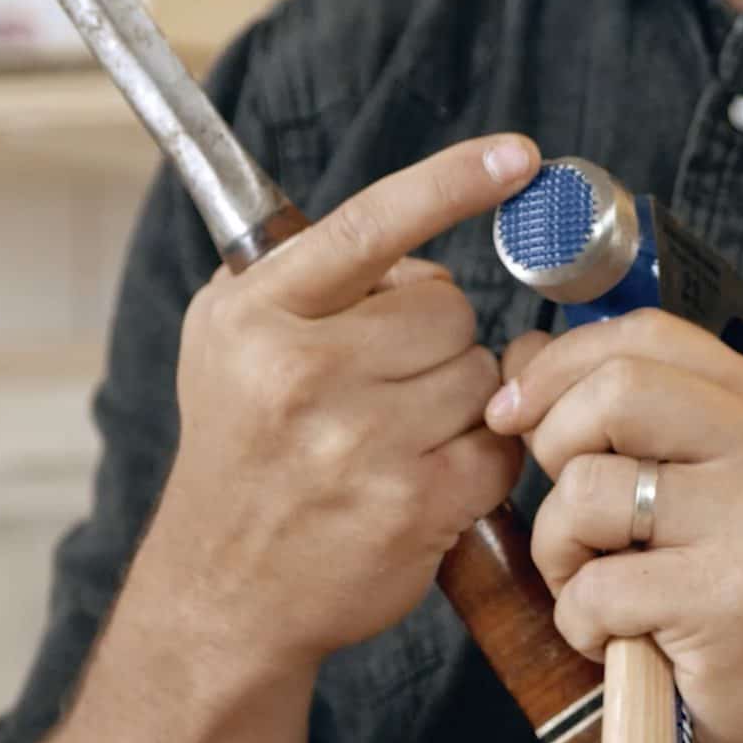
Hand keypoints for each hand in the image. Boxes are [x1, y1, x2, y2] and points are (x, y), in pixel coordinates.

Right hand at [134, 134, 538, 673]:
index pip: (370, 225)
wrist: (224, 588)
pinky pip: (498, 446)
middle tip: (383, 383)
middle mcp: (302, 373)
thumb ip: (308, 275)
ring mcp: (361, 444)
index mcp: (257, 316)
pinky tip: (426, 475)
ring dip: (459, 400)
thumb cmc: (242, 449)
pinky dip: (478, 457)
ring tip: (396, 435)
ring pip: (480, 375)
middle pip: (448, 309)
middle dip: (434, 340)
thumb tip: (418, 233)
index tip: (518, 155)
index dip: (452, 181)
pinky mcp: (414, 507)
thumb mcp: (232, 340)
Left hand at [485, 310, 742, 742]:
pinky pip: (595, 586)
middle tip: (573, 517)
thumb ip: (625, 415)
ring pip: (588, 489)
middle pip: (614, 391)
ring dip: (560, 551)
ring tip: (599, 589)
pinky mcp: (731, 597)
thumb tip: (521, 355)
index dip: (558, 366)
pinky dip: (580, 622)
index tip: (512, 413)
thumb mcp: (703, 481)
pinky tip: (620, 638)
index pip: (642, 335)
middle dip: (554, 450)